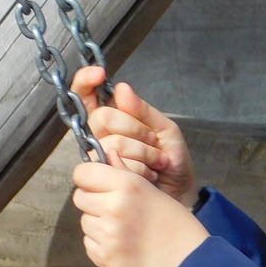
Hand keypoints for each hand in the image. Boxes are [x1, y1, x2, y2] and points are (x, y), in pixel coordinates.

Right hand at [72, 67, 199, 206]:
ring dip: (144, 153)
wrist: (179, 193)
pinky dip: (140, 168)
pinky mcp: (101, 178)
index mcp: (112, 118)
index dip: (86, 80)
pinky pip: (115, 164)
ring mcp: (97, 157)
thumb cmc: (172, 161)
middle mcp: (99, 135)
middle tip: (154, 142)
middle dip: (136, 129)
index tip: (99, 73)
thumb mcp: (165, 130)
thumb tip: (121, 89)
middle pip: (102, 118)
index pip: (86, 94)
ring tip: (157, 162)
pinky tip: (149, 174)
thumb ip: (143, 111)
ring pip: (112, 142)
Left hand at [72, 153, 208, 266]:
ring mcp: (106, 234)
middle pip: (80, 197)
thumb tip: (109, 155)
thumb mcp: (157, 194)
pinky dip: (101, 243)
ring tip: (123, 230)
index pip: (83, 173)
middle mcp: (113, 207)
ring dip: (97, 223)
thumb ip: (126, 174)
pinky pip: (90, 242)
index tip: (98, 182)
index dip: (89, 176)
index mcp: (128, 186)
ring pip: (85, 221)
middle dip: (93, 200)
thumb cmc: (180, 228)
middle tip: (113, 207)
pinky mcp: (103, 257)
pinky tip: (123, 245)